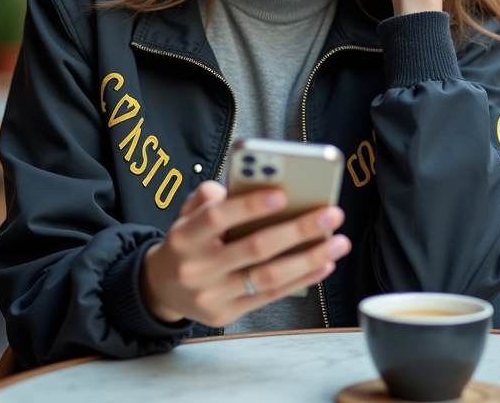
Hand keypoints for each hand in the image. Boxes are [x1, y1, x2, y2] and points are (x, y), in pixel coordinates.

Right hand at [140, 181, 350, 327]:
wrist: (161, 288)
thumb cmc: (186, 243)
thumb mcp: (185, 214)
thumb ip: (206, 197)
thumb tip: (234, 186)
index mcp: (185, 236)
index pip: (217, 217)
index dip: (249, 205)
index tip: (282, 193)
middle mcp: (197, 268)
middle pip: (254, 248)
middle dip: (297, 230)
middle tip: (330, 214)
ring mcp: (213, 295)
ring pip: (268, 277)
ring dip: (309, 259)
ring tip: (338, 242)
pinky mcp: (228, 313)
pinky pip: (271, 295)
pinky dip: (302, 279)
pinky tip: (324, 264)